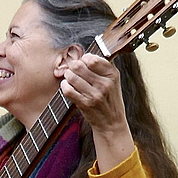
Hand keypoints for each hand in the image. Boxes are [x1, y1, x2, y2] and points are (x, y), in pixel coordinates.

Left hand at [58, 54, 133, 171]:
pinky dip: (64, 86)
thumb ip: (101, 67)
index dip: (83, 58)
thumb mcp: (112, 80)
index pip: (92, 59)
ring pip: (72, 77)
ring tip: (69, 77)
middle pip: (79, 66)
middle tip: (72, 69)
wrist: (111, 122)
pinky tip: (67, 86)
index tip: (83, 62)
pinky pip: (67, 90)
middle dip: (72, 66)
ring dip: (67, 76)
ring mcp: (95, 95)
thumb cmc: (109, 98)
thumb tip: (83, 55)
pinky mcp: (85, 104)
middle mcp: (105, 84)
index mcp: (113, 74)